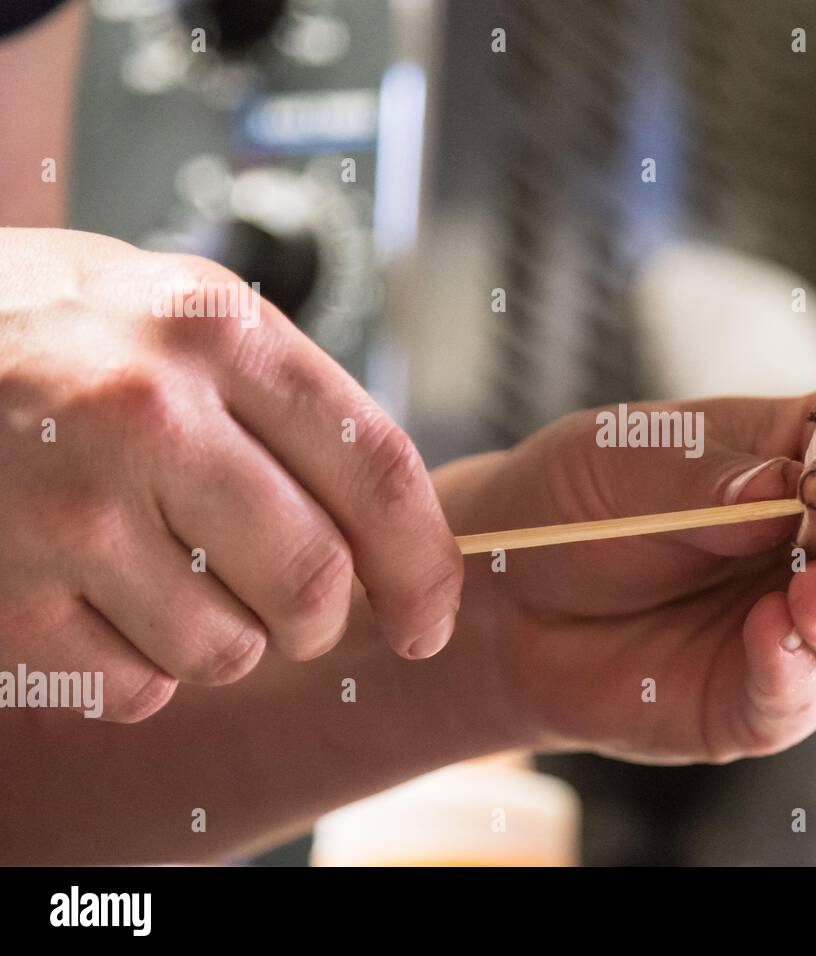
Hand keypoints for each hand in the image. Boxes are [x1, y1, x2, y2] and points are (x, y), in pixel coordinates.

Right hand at [0, 228, 461, 721]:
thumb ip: (289, 406)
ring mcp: (68, 506)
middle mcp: (149, 414)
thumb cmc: (55, 331)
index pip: (378, 471)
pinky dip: (140, 673)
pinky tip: (105, 607)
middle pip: (312, 580)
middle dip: (321, 621)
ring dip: (225, 643)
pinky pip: (134, 689)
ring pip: (226, 650)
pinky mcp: (5, 591)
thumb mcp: (183, 314)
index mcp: (219, 334)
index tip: (427, 619)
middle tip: (298, 614)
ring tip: (174, 583)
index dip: (423, 565)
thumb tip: (394, 531)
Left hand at [442, 382, 815, 763]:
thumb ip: (707, 479)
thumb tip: (786, 490)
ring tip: (806, 598)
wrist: (500, 603)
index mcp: (794, 454)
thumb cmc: (567, 508)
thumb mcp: (622, 462)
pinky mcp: (764, 695)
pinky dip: (798, 669)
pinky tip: (763, 637)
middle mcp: (815, 540)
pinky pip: (810, 692)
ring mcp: (797, 622)